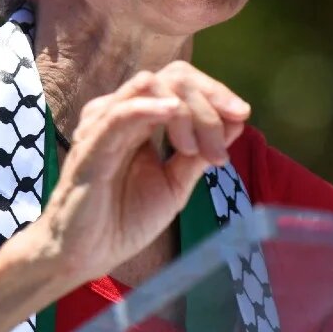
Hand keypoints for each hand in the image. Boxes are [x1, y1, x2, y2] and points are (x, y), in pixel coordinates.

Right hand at [29, 61, 249, 285]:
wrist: (89, 255)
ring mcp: (103, 125)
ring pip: (151, 85)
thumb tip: (236, 121)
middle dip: (208, 102)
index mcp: (140, 118)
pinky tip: (173, 112)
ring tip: (198, 150)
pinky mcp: (91, 145)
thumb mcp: (176, 184)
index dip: (215, 91)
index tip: (242, 114)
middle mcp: (121, 113)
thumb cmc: (125, 220)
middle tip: (220, 148)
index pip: (181, 80)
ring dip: (188, 112)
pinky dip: (150, 107)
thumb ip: (201, 153)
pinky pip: (120, 113)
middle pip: (172, 76)